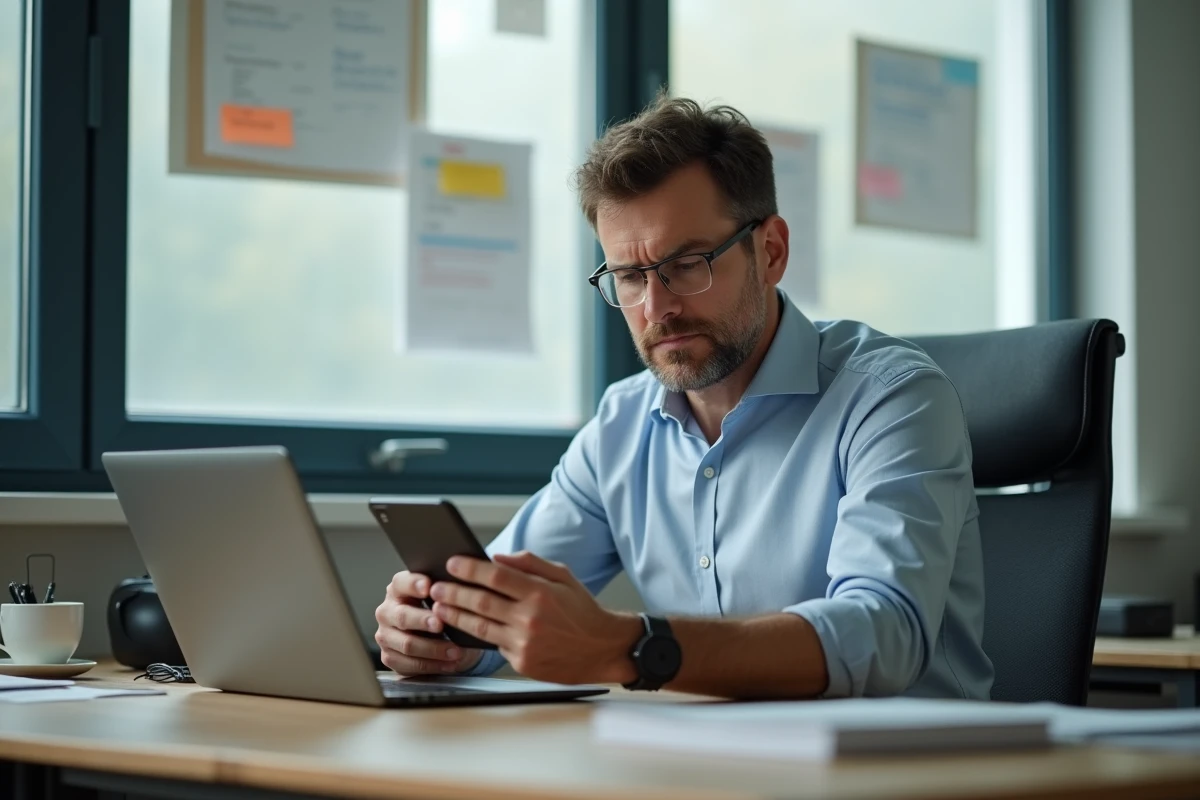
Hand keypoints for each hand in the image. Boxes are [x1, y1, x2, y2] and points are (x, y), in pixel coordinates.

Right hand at [374, 570, 483, 676]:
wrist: (439, 637)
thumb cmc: (441, 610)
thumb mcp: (442, 597)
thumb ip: (444, 590)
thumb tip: (460, 585)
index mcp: (398, 589)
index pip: (401, 583)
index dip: (414, 584)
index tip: (429, 586)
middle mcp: (387, 611)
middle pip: (402, 616)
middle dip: (423, 621)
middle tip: (440, 624)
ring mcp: (385, 635)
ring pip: (407, 644)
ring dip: (434, 649)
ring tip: (455, 651)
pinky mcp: (389, 657)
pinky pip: (410, 664)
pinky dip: (433, 665)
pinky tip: (449, 663)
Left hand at [429, 551, 640, 684]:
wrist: (603, 648)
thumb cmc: (582, 610)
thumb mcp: (564, 576)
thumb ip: (530, 563)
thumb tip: (497, 558)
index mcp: (540, 593)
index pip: (495, 577)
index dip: (470, 568)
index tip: (452, 563)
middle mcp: (530, 619)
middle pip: (481, 602)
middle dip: (453, 592)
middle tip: (435, 586)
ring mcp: (525, 644)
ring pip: (480, 627)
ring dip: (455, 616)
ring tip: (439, 607)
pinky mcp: (522, 663)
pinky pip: (494, 645)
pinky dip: (477, 635)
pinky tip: (463, 627)